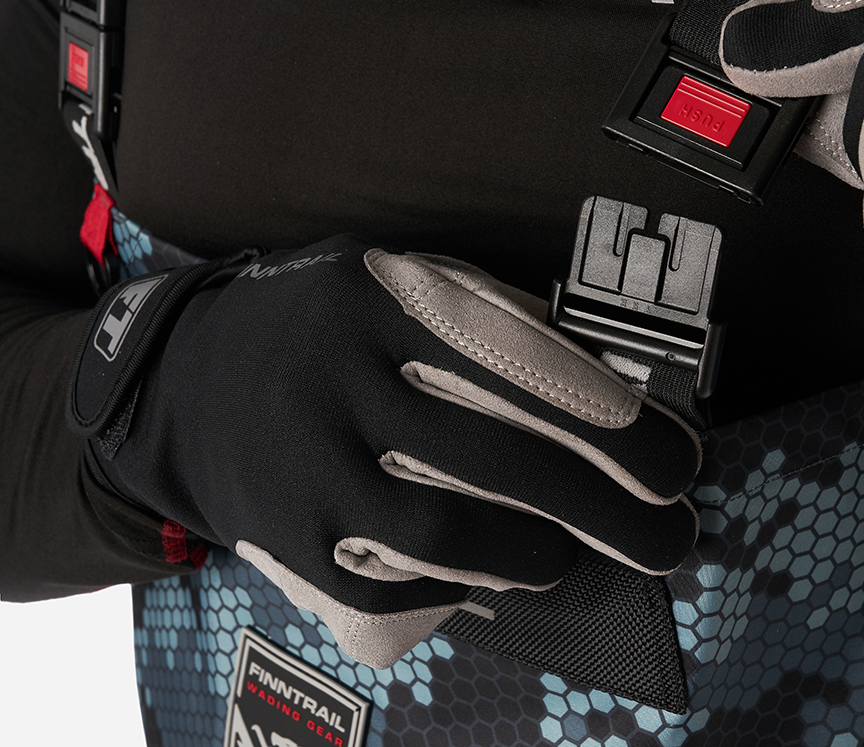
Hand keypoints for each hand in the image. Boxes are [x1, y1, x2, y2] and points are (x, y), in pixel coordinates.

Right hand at [68, 236, 700, 666]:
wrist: (184, 380)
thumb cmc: (319, 325)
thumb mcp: (388, 279)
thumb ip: (481, 312)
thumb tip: (601, 376)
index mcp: (379, 300)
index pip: (517, 361)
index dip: (611, 420)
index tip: (675, 458)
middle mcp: (337, 376)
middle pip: (496, 455)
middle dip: (606, 508)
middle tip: (670, 532)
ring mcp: (304, 460)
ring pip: (443, 528)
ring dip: (538, 552)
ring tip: (581, 552)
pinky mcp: (284, 532)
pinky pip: (387, 581)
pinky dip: (461, 588)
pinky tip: (506, 574)